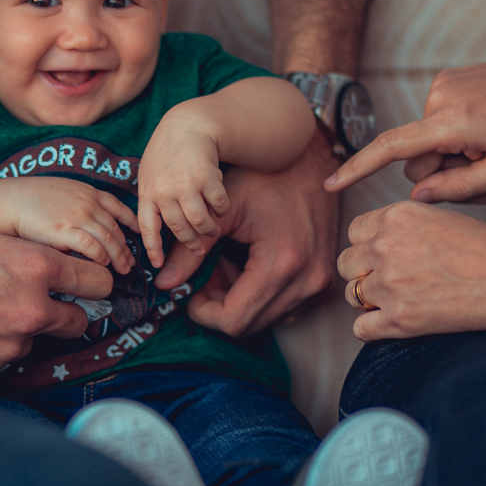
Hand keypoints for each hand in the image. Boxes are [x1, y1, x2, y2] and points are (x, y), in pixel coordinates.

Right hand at [0, 177, 138, 274]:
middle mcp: (87, 202)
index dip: (131, 222)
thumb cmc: (33, 199)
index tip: (137, 234)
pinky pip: (91, 247)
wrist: (10, 201)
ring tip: (122, 270)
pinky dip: (100, 257)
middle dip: (125, 248)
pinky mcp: (64, 230)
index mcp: (88, 191)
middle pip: (115, 228)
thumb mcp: (64, 191)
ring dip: (118, 257)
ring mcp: (77, 215)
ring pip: (108, 239)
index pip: (118, 207)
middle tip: (130, 263)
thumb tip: (93, 223)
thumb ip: (81, 203)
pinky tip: (102, 265)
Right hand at [0, 227, 114, 383]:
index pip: (97, 282)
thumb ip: (27, 261)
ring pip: (31, 344)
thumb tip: (57, 276)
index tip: (88, 288)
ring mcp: (7, 347)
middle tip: (35, 308)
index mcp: (35, 269)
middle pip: (77, 323)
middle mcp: (30, 311)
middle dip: (63, 316)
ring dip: (14, 335)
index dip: (93, 284)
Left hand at [137, 109, 228, 267]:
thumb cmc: (167, 153)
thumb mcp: (150, 173)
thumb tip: (154, 232)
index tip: (157, 265)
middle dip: (190, 243)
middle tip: (198, 248)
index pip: (148, 227)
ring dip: (209, 231)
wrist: (188, 126)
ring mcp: (186, 184)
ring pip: (200, 221)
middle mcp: (165, 190)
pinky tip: (221, 209)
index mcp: (148, 191)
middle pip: (179, 228)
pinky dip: (222, 211)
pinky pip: (218, 205)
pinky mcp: (207, 178)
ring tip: (211, 232)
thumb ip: (152, 199)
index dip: (153, 248)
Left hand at [155, 130, 338, 336]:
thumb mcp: (223, 211)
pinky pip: (285, 306)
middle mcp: (307, 279)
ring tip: (227, 264)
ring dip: (240, 301)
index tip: (189, 295)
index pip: (235, 319)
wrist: (312, 160)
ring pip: (267, 318)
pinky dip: (260, 295)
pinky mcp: (323, 280)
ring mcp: (319, 282)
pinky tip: (248, 265)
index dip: (204, 312)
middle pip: (250, 324)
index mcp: (283, 261)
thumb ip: (190, 251)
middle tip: (206, 276)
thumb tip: (163, 283)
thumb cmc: (265, 177)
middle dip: (220, 306)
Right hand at [323, 48, 485, 202]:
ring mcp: (442, 86)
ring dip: (453, 155)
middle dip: (441, 172)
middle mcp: (439, 98)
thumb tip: (418, 195)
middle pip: (416, 156)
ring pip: (428, 141)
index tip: (330, 185)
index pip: (392, 148)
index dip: (358, 169)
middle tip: (484, 179)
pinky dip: (456, 136)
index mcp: (453, 122)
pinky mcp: (448, 81)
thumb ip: (459, 187)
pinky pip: (438, 123)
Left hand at [337, 200, 485, 345]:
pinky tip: (399, 322)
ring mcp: (390, 283)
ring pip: (352, 296)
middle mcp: (386, 246)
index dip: (369, 246)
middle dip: (365, 273)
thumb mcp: (440, 218)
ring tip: (404, 300)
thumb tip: (375, 242)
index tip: (387, 256)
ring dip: (371, 301)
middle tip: (394, 281)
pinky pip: (361, 329)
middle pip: (347, 263)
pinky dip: (376, 329)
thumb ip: (402, 227)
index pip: (354, 232)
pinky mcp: (400, 319)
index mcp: (396, 216)